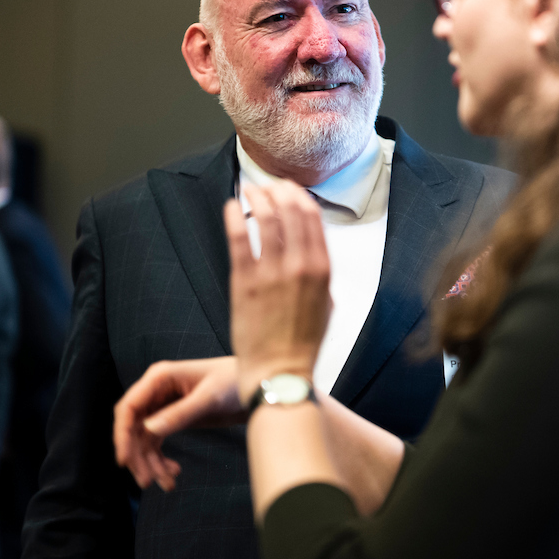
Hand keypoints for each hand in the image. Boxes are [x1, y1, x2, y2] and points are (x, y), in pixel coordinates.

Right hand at [113, 356, 242, 490]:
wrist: (256, 386)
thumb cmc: (234, 381)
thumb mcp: (209, 398)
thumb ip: (180, 413)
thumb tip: (148, 429)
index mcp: (159, 378)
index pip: (129, 408)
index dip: (121, 434)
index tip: (124, 461)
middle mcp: (156, 391)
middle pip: (133, 428)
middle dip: (138, 456)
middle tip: (147, 481)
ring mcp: (163, 406)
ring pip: (144, 441)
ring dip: (151, 464)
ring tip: (167, 484)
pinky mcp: (172, 420)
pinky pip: (157, 444)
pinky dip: (161, 461)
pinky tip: (174, 473)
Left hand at [225, 182, 331, 404]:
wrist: (279, 373)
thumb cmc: (302, 345)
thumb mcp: (327, 306)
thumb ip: (322, 277)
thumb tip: (314, 256)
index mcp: (323, 270)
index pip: (313, 218)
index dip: (300, 197)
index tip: (289, 189)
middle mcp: (300, 266)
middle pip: (290, 210)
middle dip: (278, 191)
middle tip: (268, 185)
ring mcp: (271, 272)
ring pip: (265, 218)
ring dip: (256, 198)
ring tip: (248, 191)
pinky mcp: (244, 282)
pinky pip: (238, 237)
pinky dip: (235, 216)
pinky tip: (231, 206)